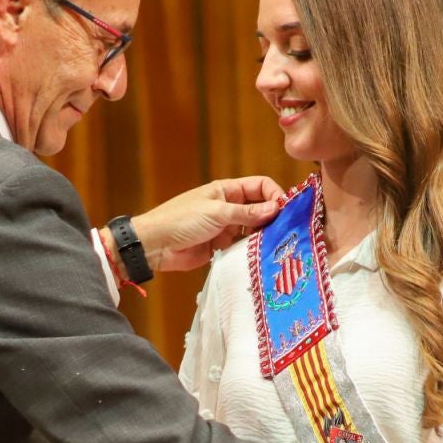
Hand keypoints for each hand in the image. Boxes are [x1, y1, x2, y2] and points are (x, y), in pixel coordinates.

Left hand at [128, 176, 285, 271]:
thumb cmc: (181, 220)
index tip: (284, 210)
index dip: (274, 195)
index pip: (260, 186)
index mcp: (227, 190)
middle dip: (273, 217)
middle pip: (261, 208)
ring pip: (255, 229)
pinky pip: (244, 246)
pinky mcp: (223, 246)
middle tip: (287, 231)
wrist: (156, 245)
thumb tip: (275, 208)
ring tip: (278, 245)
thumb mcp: (216, 212)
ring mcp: (227, 227)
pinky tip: (263, 256)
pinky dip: (253, 250)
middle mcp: (230, 207)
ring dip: (265, 235)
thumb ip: (246, 212)